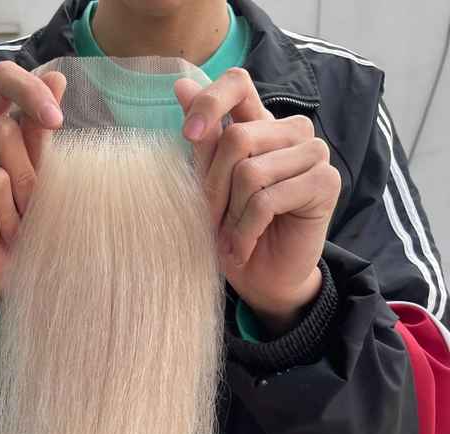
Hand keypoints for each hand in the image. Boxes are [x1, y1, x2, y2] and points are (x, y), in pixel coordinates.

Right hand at [0, 61, 65, 324]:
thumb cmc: (17, 221)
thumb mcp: (35, 175)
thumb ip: (39, 132)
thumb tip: (57, 78)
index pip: (1, 78)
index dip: (30, 93)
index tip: (57, 121)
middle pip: (3, 132)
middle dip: (28, 182)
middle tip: (27, 213)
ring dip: (10, 214)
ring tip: (6, 229)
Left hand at [175, 67, 341, 336]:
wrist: (262, 277)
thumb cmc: (232, 230)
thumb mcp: (209, 186)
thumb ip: (202, 139)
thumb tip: (181, 84)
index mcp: (259, 123)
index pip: (237, 82)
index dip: (210, 102)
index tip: (188, 136)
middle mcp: (289, 131)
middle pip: (236, 139)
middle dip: (213, 189)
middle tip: (210, 223)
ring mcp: (312, 153)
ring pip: (250, 172)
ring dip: (230, 216)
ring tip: (228, 239)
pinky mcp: (325, 181)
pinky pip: (267, 200)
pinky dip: (245, 231)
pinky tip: (242, 249)